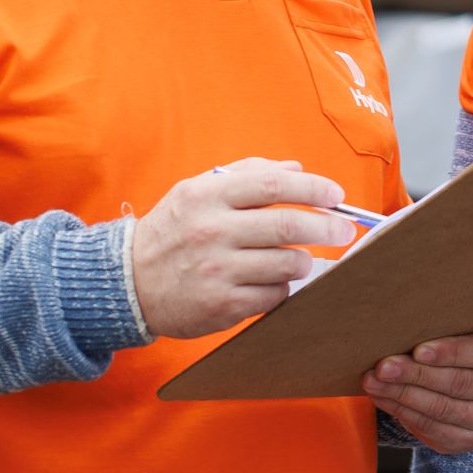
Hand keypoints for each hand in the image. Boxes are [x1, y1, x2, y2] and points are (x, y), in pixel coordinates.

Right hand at [129, 158, 355, 339]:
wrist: (127, 282)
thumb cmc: (173, 231)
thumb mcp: (197, 190)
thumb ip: (247, 174)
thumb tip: (297, 168)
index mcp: (207, 195)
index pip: (274, 184)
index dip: (313, 187)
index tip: (336, 195)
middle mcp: (212, 230)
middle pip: (289, 224)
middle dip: (328, 226)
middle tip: (344, 230)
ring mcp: (217, 270)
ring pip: (288, 262)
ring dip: (304, 260)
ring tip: (299, 258)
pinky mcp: (222, 305)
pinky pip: (274, 294)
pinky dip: (283, 287)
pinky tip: (272, 281)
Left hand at [365, 328, 472, 452]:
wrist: (472, 372)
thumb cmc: (464, 337)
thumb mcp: (468, 324)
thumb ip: (450, 322)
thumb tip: (407, 318)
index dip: (452, 352)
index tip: (418, 350)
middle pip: (459, 383)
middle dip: (416, 374)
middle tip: (383, 366)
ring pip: (443, 408)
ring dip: (403, 395)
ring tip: (374, 381)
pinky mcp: (472, 439)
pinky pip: (434, 429)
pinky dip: (404, 413)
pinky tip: (383, 398)